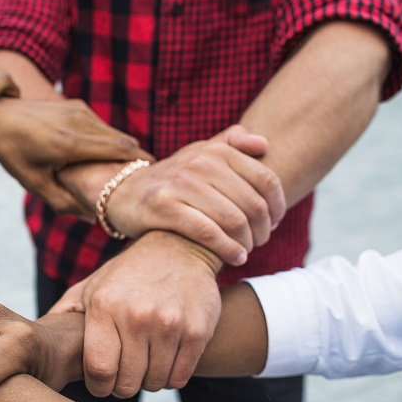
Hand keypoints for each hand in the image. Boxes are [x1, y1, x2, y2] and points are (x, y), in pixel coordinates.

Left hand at [0, 98, 141, 216]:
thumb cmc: (13, 152)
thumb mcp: (34, 183)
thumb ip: (64, 202)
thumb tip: (93, 218)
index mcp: (70, 143)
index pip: (121, 152)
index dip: (140, 165)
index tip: (154, 180)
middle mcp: (80, 123)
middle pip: (124, 142)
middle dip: (137, 161)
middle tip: (146, 182)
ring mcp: (80, 110)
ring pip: (115, 133)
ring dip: (123, 151)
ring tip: (129, 173)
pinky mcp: (77, 105)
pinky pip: (102, 126)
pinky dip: (110, 141)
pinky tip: (107, 158)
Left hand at [51, 231, 221, 397]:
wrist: (178, 247)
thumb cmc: (126, 275)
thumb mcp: (90, 287)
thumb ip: (64, 315)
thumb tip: (32, 342)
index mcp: (104, 306)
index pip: (99, 371)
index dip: (98, 387)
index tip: (101, 383)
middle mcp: (137, 315)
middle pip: (127, 383)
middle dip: (122, 386)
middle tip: (123, 374)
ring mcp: (170, 323)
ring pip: (154, 383)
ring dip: (147, 381)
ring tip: (143, 362)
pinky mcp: (198, 330)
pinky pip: (180, 377)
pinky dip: (170, 377)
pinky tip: (163, 359)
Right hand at [59, 125, 284, 265]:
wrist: (123, 193)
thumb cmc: (171, 179)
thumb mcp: (198, 153)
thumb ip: (231, 144)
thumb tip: (264, 144)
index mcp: (215, 151)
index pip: (265, 180)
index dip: (278, 206)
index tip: (274, 222)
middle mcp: (199, 163)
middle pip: (252, 204)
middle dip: (263, 229)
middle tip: (260, 241)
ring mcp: (180, 185)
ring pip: (233, 220)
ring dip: (247, 243)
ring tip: (246, 251)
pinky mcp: (164, 208)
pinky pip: (208, 233)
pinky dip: (227, 249)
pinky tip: (234, 257)